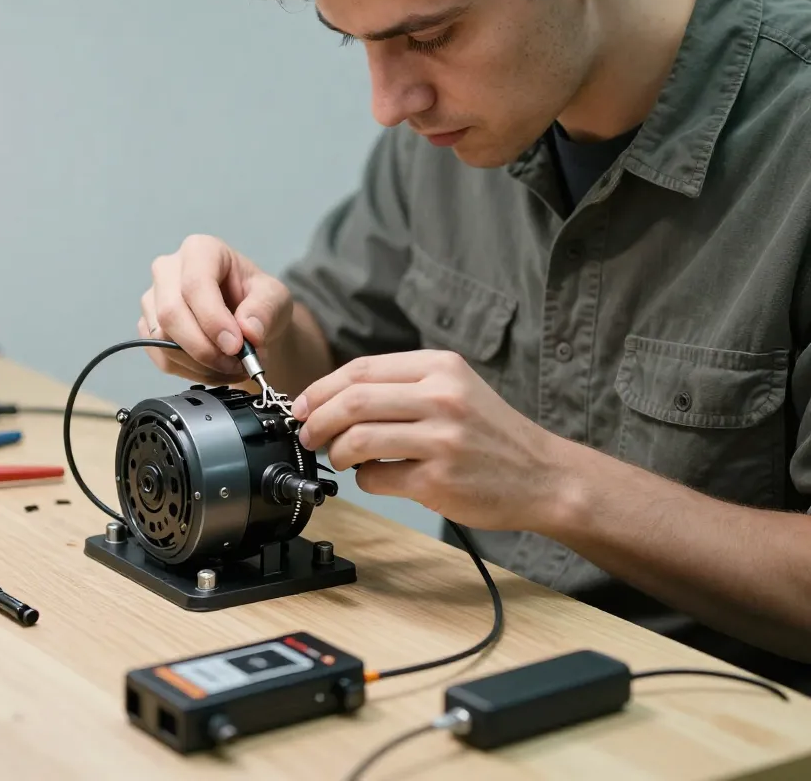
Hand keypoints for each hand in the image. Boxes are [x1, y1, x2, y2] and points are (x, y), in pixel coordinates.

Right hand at [139, 234, 293, 384]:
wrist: (247, 320)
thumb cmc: (257, 300)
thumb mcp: (275, 297)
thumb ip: (265, 309)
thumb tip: (248, 330)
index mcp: (201, 250)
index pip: (195, 284)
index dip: (213, 320)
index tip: (236, 346)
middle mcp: (169, 270)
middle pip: (170, 313)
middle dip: (204, 348)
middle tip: (236, 363)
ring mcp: (153, 299)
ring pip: (161, 339)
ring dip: (200, 363)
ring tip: (232, 366)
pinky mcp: (147, 327)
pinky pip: (161, 358)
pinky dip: (190, 371)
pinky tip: (215, 369)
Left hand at [291, 350, 568, 532]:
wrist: (544, 475)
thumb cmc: (491, 433)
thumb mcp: (455, 388)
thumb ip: (402, 386)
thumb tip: (335, 399)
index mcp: (440, 367)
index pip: (361, 370)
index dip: (321, 388)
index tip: (303, 405)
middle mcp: (441, 397)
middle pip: (353, 401)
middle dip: (317, 420)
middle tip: (307, 434)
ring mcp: (441, 439)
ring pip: (358, 439)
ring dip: (336, 452)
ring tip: (340, 457)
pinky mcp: (439, 480)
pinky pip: (378, 478)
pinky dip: (364, 479)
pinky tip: (375, 477)